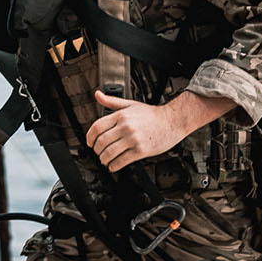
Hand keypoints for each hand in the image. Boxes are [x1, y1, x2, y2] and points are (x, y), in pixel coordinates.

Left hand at [87, 90, 227, 171]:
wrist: (172, 121)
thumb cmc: (151, 114)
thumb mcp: (130, 105)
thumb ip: (112, 102)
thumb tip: (97, 95)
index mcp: (121, 115)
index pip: (97, 127)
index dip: (89, 137)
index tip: (89, 142)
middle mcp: (125, 127)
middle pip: (101, 142)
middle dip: (96, 150)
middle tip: (98, 153)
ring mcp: (133, 139)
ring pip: (109, 153)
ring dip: (103, 159)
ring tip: (105, 160)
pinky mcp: (140, 150)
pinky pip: (122, 161)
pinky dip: (114, 165)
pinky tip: (113, 165)